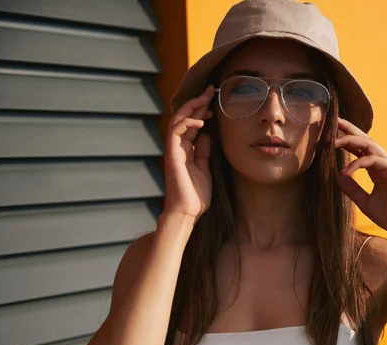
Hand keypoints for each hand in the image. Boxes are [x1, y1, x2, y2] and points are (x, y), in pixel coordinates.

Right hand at [162, 85, 214, 221]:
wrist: (188, 213)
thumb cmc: (196, 196)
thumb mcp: (205, 169)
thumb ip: (204, 152)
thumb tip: (207, 135)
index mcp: (186, 150)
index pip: (191, 124)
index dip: (201, 110)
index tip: (214, 101)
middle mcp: (178, 147)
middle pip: (184, 118)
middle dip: (197, 102)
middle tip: (211, 90)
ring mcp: (174, 151)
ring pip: (177, 120)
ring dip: (191, 108)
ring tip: (205, 99)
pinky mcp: (172, 155)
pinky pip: (175, 132)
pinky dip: (187, 123)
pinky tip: (201, 121)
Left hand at [334, 118, 386, 236]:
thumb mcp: (365, 202)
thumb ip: (352, 189)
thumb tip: (337, 175)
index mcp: (377, 169)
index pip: (360, 148)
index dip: (347, 138)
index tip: (330, 133)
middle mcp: (384, 163)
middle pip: (365, 140)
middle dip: (349, 129)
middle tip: (333, 120)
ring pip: (370, 145)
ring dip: (351, 140)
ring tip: (333, 142)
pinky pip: (374, 161)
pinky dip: (358, 163)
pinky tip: (346, 171)